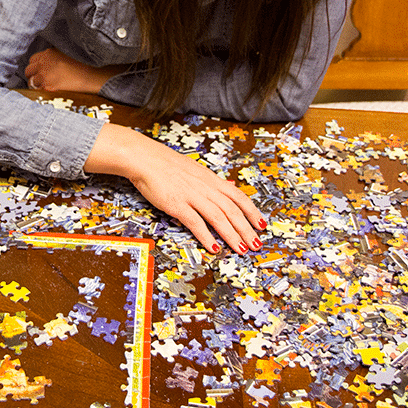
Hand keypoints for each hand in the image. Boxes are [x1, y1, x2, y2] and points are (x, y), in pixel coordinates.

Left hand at [24, 48, 123, 94]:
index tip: (40, 71)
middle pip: (29, 70)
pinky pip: (37, 90)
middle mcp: (44, 63)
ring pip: (31, 81)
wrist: (92, 77)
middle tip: (40, 80)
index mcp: (49, 54)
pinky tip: (48, 93)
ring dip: (36, 84)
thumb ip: (55, 56)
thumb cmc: (83, 66)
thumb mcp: (67, 54)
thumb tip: (50, 61)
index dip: (36, 66)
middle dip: (33, 75)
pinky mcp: (47, 87)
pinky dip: (40, 92)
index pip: (33, 59)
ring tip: (45, 88)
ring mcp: (44, 75)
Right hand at [84, 123, 264, 252]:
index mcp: (211, 179)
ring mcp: (192, 196)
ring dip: (232, 235)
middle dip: (247, 229)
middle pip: (232, 210)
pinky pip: (196, 223)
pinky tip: (214, 247)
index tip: (262, 224)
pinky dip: (207, 236)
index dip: (252, 212)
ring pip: (219, 218)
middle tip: (256, 244)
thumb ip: (213, 181)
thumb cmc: (166, 164)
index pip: (238, 197)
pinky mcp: (177, 204)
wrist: (145, 159)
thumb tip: (229, 186)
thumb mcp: (196, 169)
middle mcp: (205, 188)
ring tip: (241, 249)